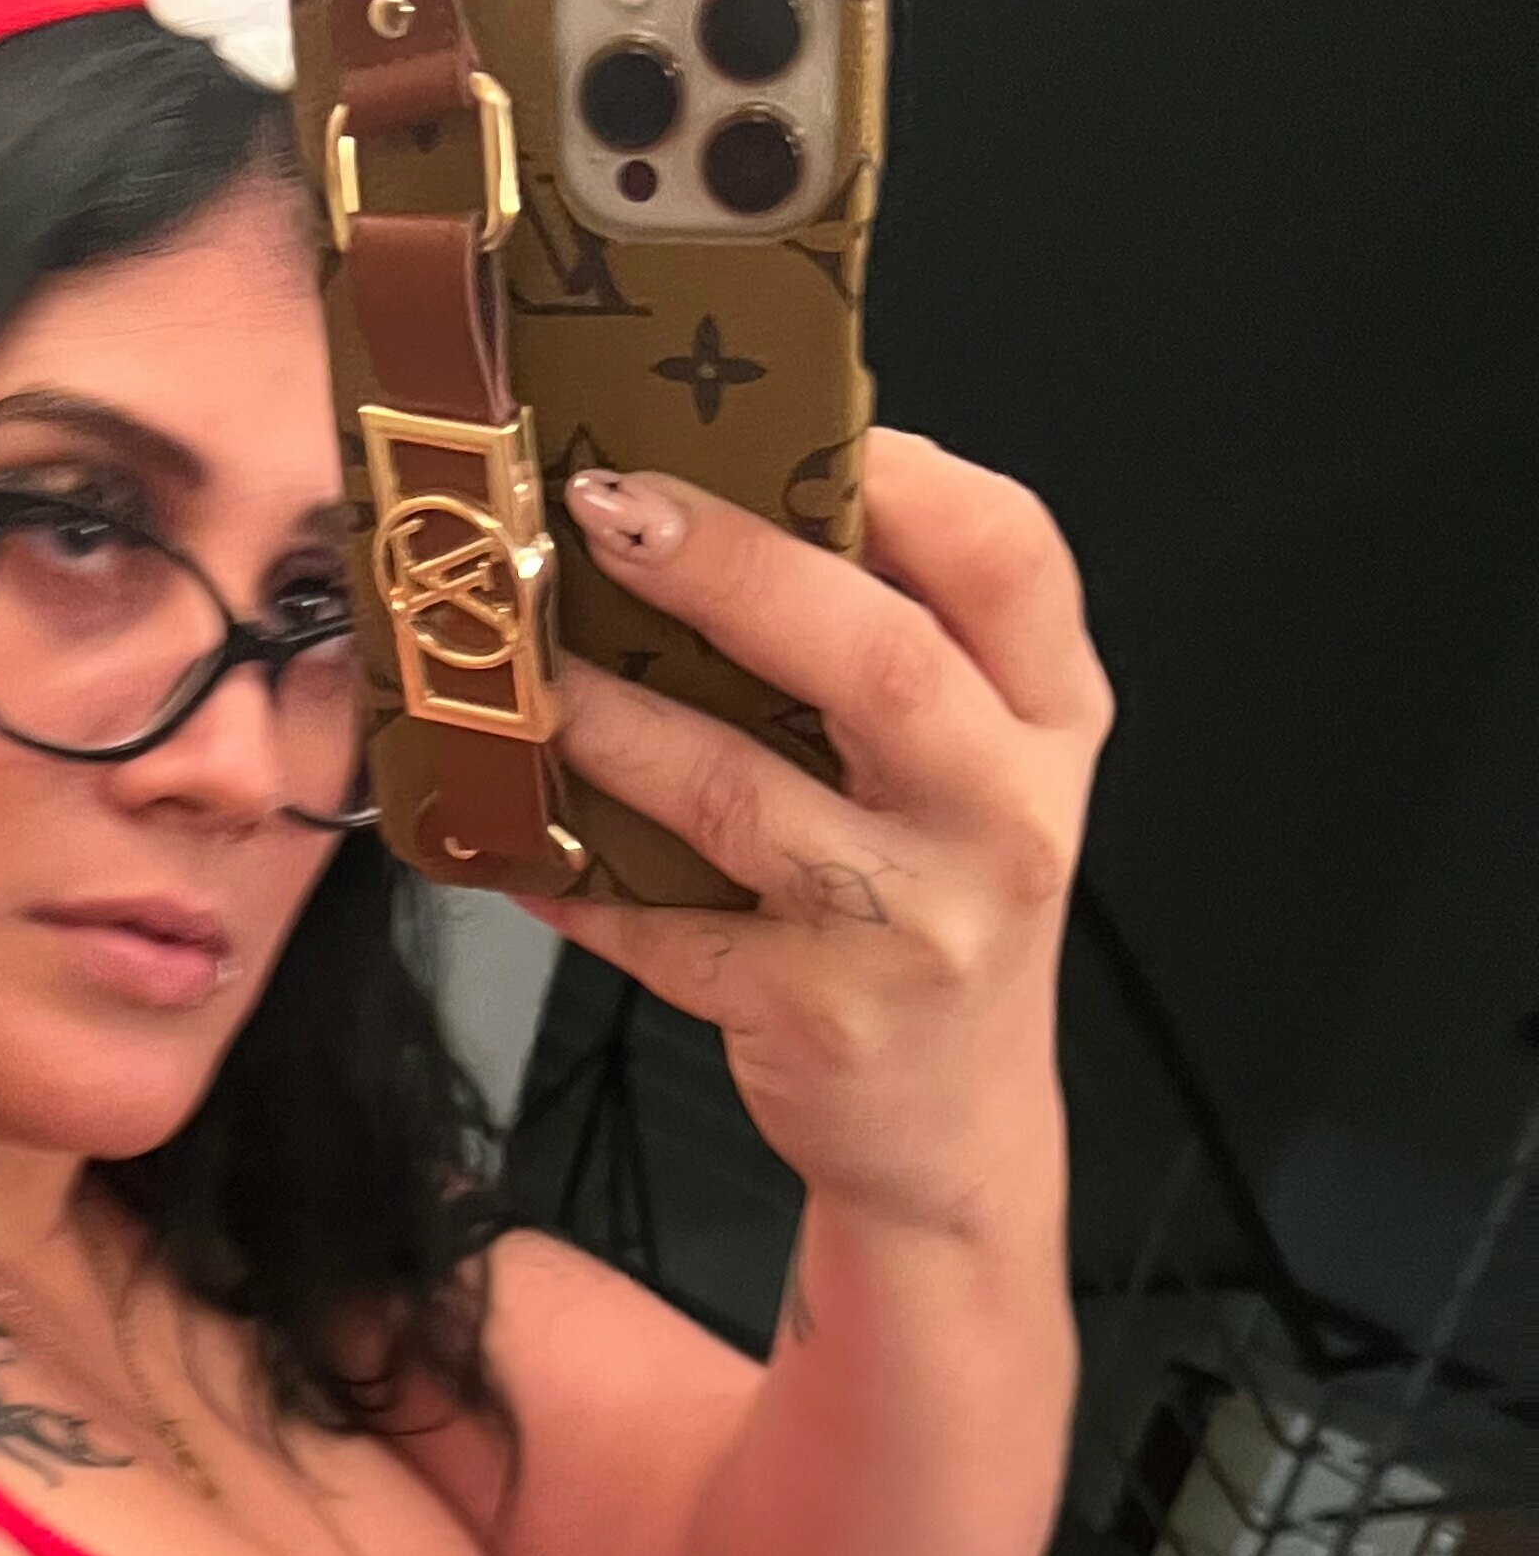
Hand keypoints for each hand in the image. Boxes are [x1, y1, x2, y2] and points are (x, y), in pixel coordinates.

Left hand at [517, 431, 1114, 1242]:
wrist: (949, 1136)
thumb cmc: (936, 916)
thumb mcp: (969, 776)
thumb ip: (901, 654)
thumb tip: (727, 503)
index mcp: (1049, 720)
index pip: (1011, 555)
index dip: (900, 472)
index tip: (783, 420)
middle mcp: (1001, 813)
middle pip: (874, 655)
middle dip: (731, 566)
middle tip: (609, 507)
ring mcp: (913, 921)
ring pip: (740, 791)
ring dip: (613, 720)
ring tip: (524, 667)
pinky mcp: (815, 1014)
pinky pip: (665, 930)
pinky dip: (574, 880)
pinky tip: (505, 834)